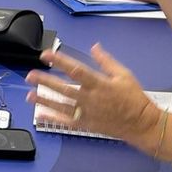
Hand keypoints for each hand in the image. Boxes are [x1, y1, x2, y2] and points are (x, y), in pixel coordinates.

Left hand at [25, 43, 159, 148]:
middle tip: (30, 75)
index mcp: (100, 84)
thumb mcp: (124, 75)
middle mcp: (91, 99)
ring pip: (62, 106)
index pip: (76, 70)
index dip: (60, 61)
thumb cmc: (134, 98)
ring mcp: (87, 113)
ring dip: (44, 100)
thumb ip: (107, 61)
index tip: (47, 55)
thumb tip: (94, 47)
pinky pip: (67, 122)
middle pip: (64, 88)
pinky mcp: (87, 124)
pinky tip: (41, 114)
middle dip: (46, 81)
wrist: (142, 124)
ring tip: (29, 94)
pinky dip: (53, 118)